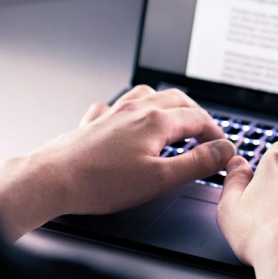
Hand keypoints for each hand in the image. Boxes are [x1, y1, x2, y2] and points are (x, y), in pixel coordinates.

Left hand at [0, 85, 234, 238]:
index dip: (217, 134)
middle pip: (177, 100)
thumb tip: (223, 152)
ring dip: (167, 104)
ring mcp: (114, 112)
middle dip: (196, 114)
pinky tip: (128, 120)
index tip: (224, 149)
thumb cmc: (102, 183)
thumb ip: (196, 163)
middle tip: (206, 133)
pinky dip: (131, 109)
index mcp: (156, 121)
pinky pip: (117, 106)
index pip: (199, 119)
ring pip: (148, 95)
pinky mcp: (95, 122)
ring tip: (175, 119)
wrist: (54, 178)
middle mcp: (136, 109)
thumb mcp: (160, 179)